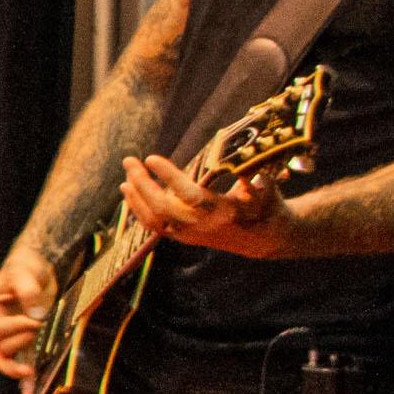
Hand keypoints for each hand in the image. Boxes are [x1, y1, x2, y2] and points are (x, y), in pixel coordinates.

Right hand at [0, 250, 54, 385]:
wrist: (37, 270)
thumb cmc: (24, 268)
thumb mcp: (23, 272)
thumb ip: (27, 289)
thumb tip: (36, 314)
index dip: (15, 328)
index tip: (36, 320)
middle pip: (0, 346)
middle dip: (21, 343)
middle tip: (40, 331)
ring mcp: (7, 336)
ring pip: (4, 359)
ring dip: (17, 368)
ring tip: (31, 373)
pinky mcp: (22, 342)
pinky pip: (19, 363)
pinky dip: (24, 378)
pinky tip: (30, 390)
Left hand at [121, 153, 290, 258]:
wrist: (266, 240)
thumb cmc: (266, 206)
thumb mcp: (266, 188)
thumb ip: (251, 173)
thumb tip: (241, 153)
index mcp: (222, 212)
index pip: (189, 195)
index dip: (169, 177)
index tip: (151, 157)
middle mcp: (202, 226)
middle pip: (162, 208)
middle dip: (142, 183)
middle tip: (129, 160)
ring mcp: (190, 234)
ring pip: (153, 220)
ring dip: (136, 196)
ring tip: (127, 172)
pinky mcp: (184, 238)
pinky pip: (154, 226)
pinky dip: (138, 208)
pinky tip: (129, 189)